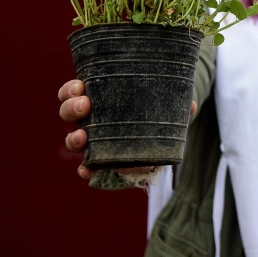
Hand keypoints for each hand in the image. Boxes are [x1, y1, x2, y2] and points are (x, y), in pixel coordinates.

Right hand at [58, 80, 197, 179]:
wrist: (156, 143)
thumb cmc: (153, 114)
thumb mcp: (163, 106)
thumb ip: (175, 104)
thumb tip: (190, 106)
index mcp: (99, 97)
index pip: (74, 91)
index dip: (71, 89)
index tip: (81, 86)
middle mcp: (90, 118)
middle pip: (68, 112)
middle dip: (71, 108)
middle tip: (85, 105)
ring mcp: (93, 140)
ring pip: (72, 138)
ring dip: (73, 138)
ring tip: (82, 136)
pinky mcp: (100, 161)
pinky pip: (86, 166)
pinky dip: (84, 169)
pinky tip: (88, 170)